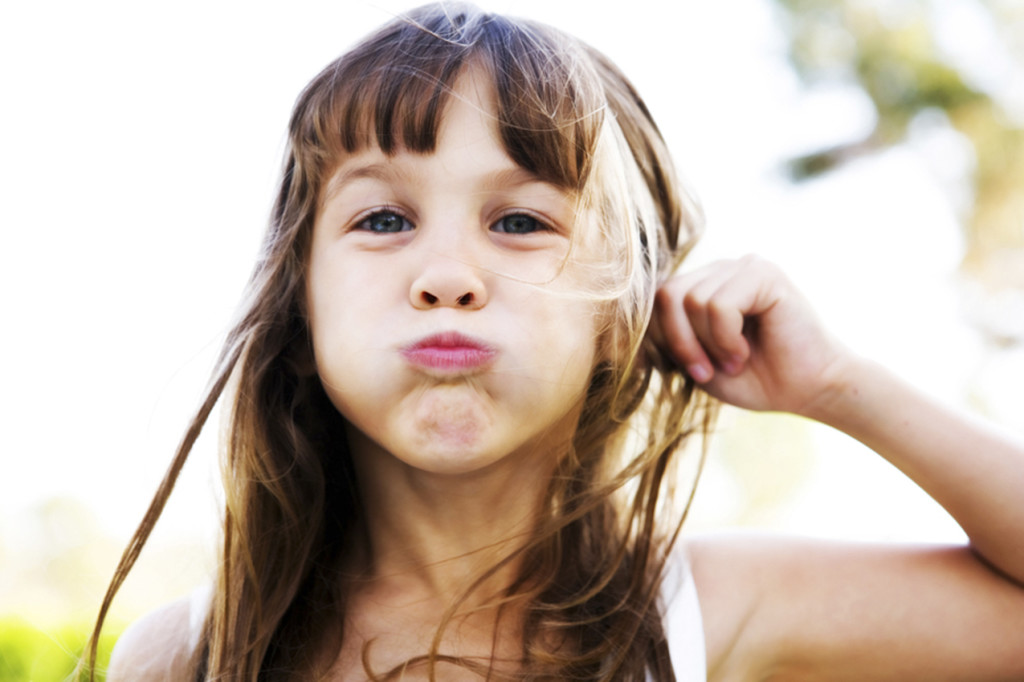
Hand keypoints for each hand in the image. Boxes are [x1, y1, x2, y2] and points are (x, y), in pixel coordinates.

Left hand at [654, 255, 849, 415]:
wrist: (810, 390)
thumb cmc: (755, 379)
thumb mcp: (696, 362)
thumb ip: (666, 339)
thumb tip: (623, 329)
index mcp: (702, 286)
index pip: (656, 299)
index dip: (661, 340)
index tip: (684, 372)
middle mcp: (720, 270)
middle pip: (667, 295)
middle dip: (679, 342)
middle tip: (704, 371)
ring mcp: (742, 267)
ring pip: (692, 301)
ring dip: (708, 344)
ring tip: (734, 362)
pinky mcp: (764, 273)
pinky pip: (719, 305)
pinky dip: (726, 339)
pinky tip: (746, 353)